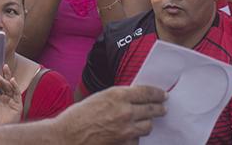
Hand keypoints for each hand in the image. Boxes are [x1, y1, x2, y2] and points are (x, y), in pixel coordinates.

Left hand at [0, 64, 21, 125]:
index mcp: (0, 94)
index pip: (0, 83)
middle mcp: (7, 95)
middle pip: (6, 82)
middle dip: (5, 74)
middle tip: (3, 65)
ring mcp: (12, 98)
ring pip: (10, 86)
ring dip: (5, 81)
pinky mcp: (17, 103)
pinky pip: (17, 93)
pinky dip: (15, 86)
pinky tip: (12, 80)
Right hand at [48, 85, 165, 143]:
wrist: (68, 136)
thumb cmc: (78, 116)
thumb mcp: (99, 97)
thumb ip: (117, 98)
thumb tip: (133, 99)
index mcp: (117, 94)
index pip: (146, 92)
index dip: (157, 93)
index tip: (163, 95)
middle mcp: (125, 111)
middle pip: (151, 109)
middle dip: (159, 108)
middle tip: (162, 108)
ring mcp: (126, 129)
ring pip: (148, 126)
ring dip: (146, 123)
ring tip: (145, 122)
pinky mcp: (125, 143)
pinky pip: (137, 140)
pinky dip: (135, 137)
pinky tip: (130, 134)